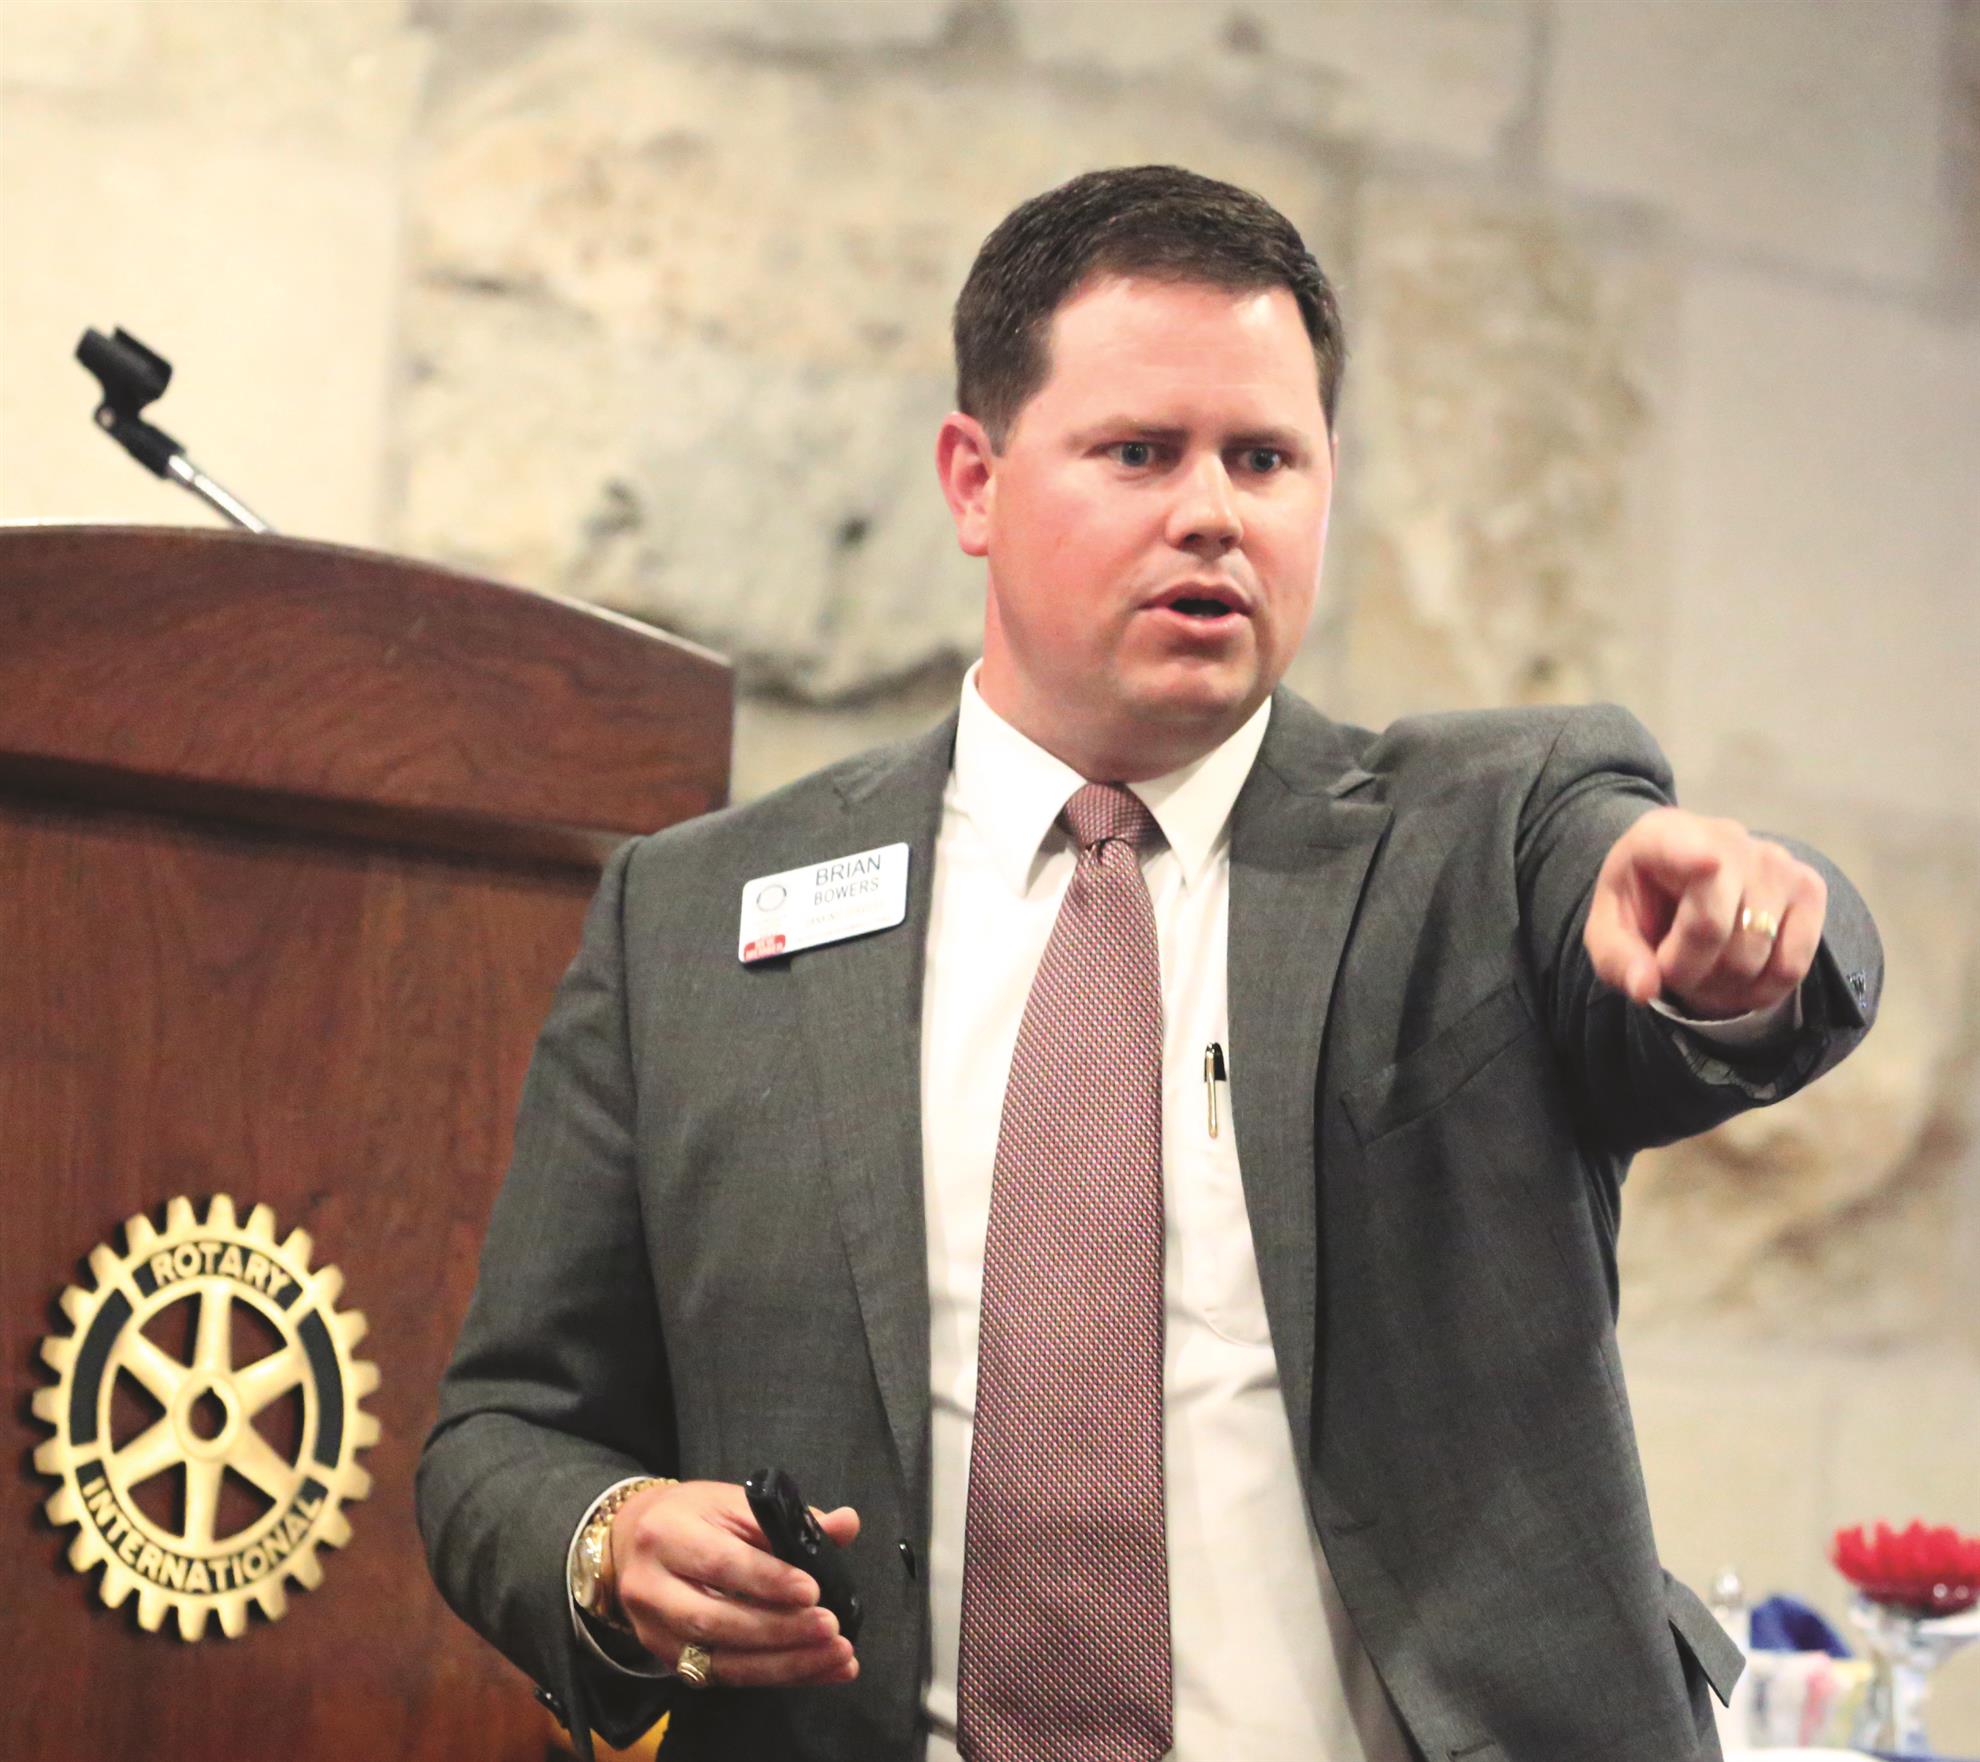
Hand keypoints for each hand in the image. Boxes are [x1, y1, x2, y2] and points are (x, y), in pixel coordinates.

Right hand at [610, 1479, 860, 1687]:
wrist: (635, 1539)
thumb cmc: (693, 1516)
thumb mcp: (733, 1501)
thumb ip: (788, 1518)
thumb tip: (846, 1524)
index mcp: (667, 1535)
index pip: (719, 1563)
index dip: (767, 1580)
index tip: (812, 1591)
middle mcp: (651, 1588)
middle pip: (716, 1620)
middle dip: (779, 1630)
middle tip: (831, 1628)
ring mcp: (655, 1632)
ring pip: (720, 1661)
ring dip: (784, 1663)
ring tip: (836, 1656)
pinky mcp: (668, 1660)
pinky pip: (725, 1677)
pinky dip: (776, 1675)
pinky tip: (818, 1669)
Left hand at [1584, 807, 1826, 1018]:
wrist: (1686, 882)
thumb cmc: (1644, 904)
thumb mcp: (1609, 930)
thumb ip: (1616, 958)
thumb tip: (1645, 988)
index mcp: (1661, 835)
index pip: (1678, 847)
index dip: (1693, 858)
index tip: (1707, 862)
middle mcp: (1725, 837)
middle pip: (1711, 927)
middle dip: (1685, 971)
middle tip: (1672, 973)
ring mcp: (1774, 860)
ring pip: (1753, 953)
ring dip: (1721, 987)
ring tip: (1703, 975)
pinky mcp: (1809, 886)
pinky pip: (1792, 965)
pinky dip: (1762, 991)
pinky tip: (1739, 981)